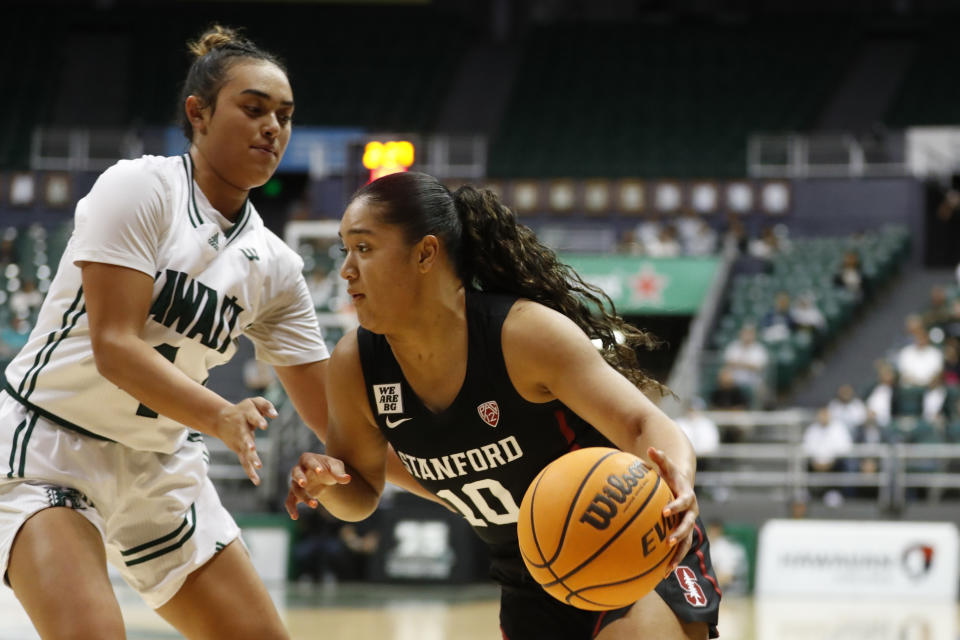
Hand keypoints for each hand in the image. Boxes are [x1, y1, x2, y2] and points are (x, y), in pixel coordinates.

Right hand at [214, 397, 276, 484]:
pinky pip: (244, 462)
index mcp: (246, 415)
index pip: (252, 417)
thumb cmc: (243, 410)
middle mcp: (241, 429)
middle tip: (252, 448)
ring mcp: (239, 442)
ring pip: (244, 451)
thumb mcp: (253, 402)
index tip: (264, 425)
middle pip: (245, 437)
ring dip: (250, 458)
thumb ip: (266, 406)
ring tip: (258, 466)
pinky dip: (249, 472)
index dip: (258, 420)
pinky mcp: (239, 451)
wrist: (221, 419)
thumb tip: (275, 415)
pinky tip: (257, 481)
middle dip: (248, 443)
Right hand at [284, 452, 351, 518]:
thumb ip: (340, 473)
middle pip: (295, 473)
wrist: (324, 475)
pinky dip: (291, 508)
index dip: (314, 466)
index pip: (309, 461)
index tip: (320, 472)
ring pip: (295, 489)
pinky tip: (295, 517)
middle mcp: (299, 469)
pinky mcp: (295, 493)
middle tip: (304, 484)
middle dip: (299, 478)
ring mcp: (295, 482)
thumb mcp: (336, 467)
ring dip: (304, 497)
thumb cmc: (329, 468)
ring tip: (315, 505)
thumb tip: (347, 479)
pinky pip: (290, 501)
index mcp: (308, 459)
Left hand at [647, 446, 698, 577]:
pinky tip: (661, 574)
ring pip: (687, 542)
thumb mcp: (666, 466)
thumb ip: (659, 458)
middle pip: (688, 525)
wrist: (683, 485)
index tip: (665, 512)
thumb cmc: (670, 475)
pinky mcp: (684, 534)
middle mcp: (691, 512)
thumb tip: (650, 448)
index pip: (684, 501)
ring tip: (667, 568)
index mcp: (687, 495)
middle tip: (668, 541)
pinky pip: (680, 549)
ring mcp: (689, 524)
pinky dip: (672, 560)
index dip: (676, 506)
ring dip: (678, 554)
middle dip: (679, 533)